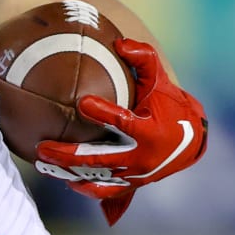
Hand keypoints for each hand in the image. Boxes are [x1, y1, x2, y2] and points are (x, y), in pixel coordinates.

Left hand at [33, 38, 206, 225]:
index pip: (123, 122)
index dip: (102, 112)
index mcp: (150, 130)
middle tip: (42, 147)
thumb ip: (143, 58)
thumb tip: (119, 42)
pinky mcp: (133, 184)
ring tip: (43, 164)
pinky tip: (65, 180)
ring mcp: (136, 174)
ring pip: (98, 180)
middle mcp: (142, 157)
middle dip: (68, 155)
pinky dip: (86, 188)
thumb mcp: (161, 79)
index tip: (81, 102)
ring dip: (68, 173)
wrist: (192, 141)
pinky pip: (106, 192)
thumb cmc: (170, 104)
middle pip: (100, 159)